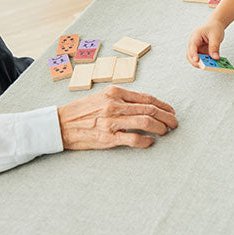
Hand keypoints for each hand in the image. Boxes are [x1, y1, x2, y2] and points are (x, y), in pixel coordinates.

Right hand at [58, 86, 177, 149]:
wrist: (58, 124)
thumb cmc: (80, 111)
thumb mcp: (101, 96)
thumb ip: (121, 98)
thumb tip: (144, 105)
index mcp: (114, 92)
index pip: (146, 98)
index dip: (163, 105)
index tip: (171, 110)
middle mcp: (114, 104)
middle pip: (150, 109)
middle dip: (167, 117)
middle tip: (175, 123)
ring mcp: (111, 122)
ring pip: (146, 122)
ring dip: (161, 128)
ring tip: (166, 132)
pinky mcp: (108, 138)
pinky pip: (134, 139)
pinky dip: (146, 141)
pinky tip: (150, 142)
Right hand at [187, 19, 225, 66]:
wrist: (216, 25)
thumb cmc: (214, 28)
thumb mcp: (216, 36)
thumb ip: (215, 47)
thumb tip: (215, 58)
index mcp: (195, 37)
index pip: (192, 46)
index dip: (193, 54)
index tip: (197, 60)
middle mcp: (194, 43)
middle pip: (190, 55)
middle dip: (196, 62)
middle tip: (204, 67)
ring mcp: (197, 49)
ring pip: (195, 59)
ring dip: (202, 63)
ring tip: (211, 66)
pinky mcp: (202, 52)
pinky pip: (203, 59)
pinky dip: (207, 62)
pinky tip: (214, 64)